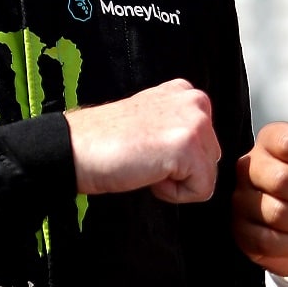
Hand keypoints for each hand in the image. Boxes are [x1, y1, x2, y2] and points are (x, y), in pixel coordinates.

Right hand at [65, 78, 220, 202]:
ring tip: (145, 164)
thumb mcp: (153, 118)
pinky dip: (173, 194)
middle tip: (145, 157)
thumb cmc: (108, 141)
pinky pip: (201, 190)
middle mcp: (196, 101)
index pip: (205, 143)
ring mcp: (195, 122)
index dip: (177, 158)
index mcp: (187, 92)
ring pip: (207, 176)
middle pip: (210, 159)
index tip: (147, 148)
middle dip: (181, 170)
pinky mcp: (188, 147)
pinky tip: (147, 173)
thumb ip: (179, 125)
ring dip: (176, 182)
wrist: (77, 147)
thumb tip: (201, 155)